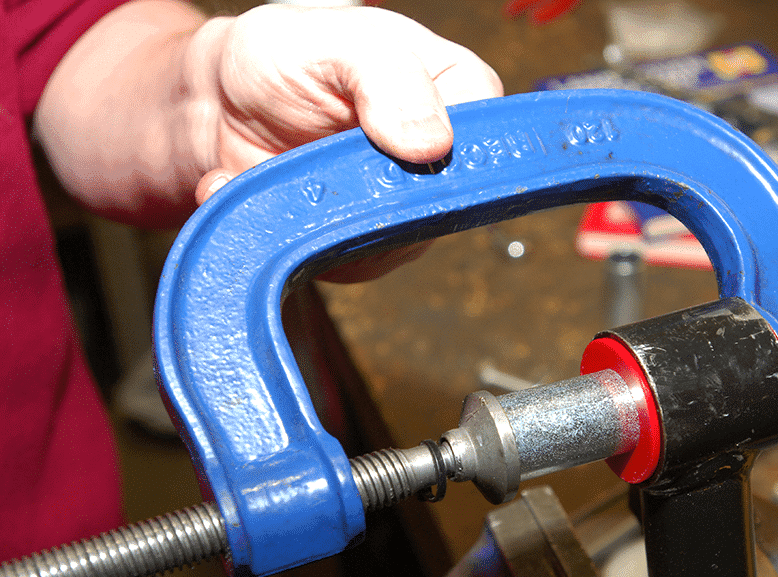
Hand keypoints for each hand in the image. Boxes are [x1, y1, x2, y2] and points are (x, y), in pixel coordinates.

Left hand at [185, 5, 500, 280]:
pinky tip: (262, 198)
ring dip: (327, 216)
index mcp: (450, 90)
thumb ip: (386, 74)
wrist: (220, 103)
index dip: (453, 150)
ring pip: (393, 243)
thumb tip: (431, 144)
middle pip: (444, 203)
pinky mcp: (360, 248)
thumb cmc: (284, 57)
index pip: (487, 134)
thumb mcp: (334, 41)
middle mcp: (435, 158)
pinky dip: (293, 239)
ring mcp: (399, 208)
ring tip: (281, 176)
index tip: (399, 149)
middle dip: (378, 193)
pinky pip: (342, 264)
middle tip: (323, 167)